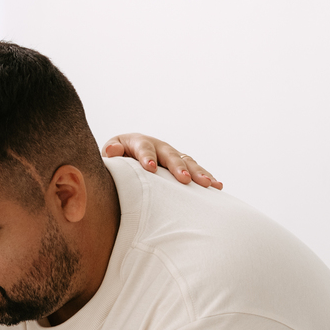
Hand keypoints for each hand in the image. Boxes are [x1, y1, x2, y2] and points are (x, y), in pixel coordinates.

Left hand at [104, 134, 222, 188]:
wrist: (128, 156)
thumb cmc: (118, 157)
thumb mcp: (112, 152)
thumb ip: (112, 152)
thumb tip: (111, 152)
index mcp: (140, 142)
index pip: (144, 148)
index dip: (147, 156)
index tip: (150, 167)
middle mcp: (160, 147)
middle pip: (170, 155)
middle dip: (178, 167)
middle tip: (185, 179)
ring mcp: (173, 156)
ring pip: (188, 162)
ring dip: (198, 173)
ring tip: (208, 184)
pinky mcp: (182, 165)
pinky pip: (196, 170)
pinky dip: (207, 177)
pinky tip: (217, 187)